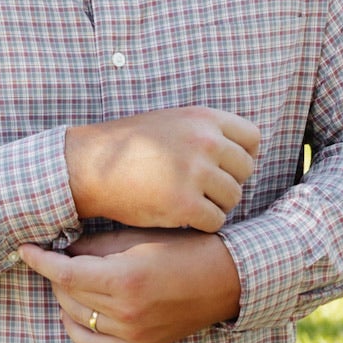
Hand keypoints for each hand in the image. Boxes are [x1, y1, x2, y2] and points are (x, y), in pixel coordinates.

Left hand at [19, 228, 240, 342]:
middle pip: (67, 294)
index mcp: (125, 278)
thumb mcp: (140, 237)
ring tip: (74, 276)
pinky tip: (76, 308)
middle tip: (61, 255)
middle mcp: (125, 311)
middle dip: (57, 272)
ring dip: (66, 295)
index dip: (39, 260)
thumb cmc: (185, 249)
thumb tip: (63, 248)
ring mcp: (131, 333)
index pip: (65, 273)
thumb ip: (97, 246)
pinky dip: (76, 325)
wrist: (224, 280)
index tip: (24, 249)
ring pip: (75, 316)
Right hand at [63, 108, 260, 231]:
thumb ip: (206, 132)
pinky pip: (215, 221)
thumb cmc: (128, 147)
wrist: (89, 166)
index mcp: (203, 118)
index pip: (252, 139)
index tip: (224, 168)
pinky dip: (201, 224)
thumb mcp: (171, 122)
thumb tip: (244, 154)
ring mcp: (196, 172)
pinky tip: (180, 217)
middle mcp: (205, 142)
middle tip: (202, 190)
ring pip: (232, 198)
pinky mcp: (184, 203)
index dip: (242, 157)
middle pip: (245, 171)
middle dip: (228, 183)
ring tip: (189, 203)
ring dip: (215, 205)